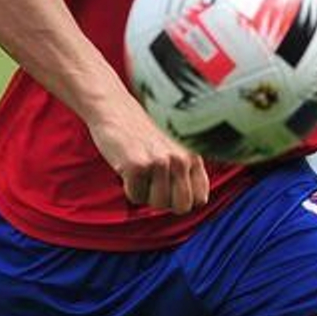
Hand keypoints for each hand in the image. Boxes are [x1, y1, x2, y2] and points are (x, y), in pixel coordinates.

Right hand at [86, 101, 209, 213]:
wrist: (115, 108)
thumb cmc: (143, 132)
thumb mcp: (174, 146)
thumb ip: (187, 170)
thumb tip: (190, 204)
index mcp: (193, 155)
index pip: (200, 198)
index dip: (183, 200)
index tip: (170, 190)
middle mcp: (180, 158)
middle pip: (182, 207)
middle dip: (166, 202)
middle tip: (153, 184)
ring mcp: (160, 162)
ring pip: (158, 204)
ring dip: (146, 194)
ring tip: (141, 172)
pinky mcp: (137, 165)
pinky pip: (136, 197)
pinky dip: (129, 188)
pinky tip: (128, 168)